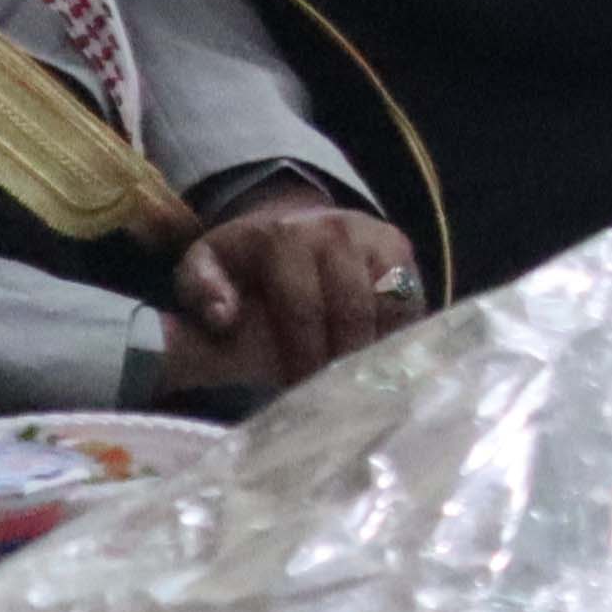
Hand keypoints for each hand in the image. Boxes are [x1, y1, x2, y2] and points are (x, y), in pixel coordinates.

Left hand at [161, 187, 415, 392]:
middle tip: (335, 391)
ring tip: (359, 377)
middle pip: (352, 308)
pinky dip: (397, 330)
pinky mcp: (400, 246)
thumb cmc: (244, 260)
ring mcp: (375, 234)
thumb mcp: (204, 265)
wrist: (288, 220)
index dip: (302, 354)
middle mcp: (337, 229)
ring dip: (374, 344)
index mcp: (285, 237)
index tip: (299, 388)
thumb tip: (225, 317)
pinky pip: (410, 298)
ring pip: (388, 302)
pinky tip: (378, 354)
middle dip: (342, 356)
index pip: (302, 306)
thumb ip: (201, 289)